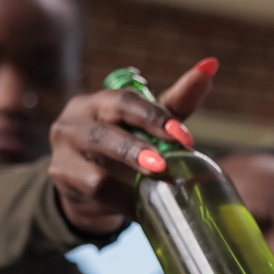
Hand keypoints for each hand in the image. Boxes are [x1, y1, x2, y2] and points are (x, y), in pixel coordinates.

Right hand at [48, 58, 217, 234]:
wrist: (87, 191)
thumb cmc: (124, 149)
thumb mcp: (150, 128)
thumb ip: (177, 104)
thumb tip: (211, 64)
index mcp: (103, 101)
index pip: (128, 100)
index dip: (157, 117)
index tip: (185, 138)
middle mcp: (79, 115)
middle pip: (108, 122)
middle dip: (138, 142)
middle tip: (163, 163)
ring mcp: (65, 144)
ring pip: (97, 152)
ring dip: (127, 166)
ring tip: (155, 180)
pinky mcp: (61, 173)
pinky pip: (94, 186)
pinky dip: (122, 198)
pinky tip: (143, 209)